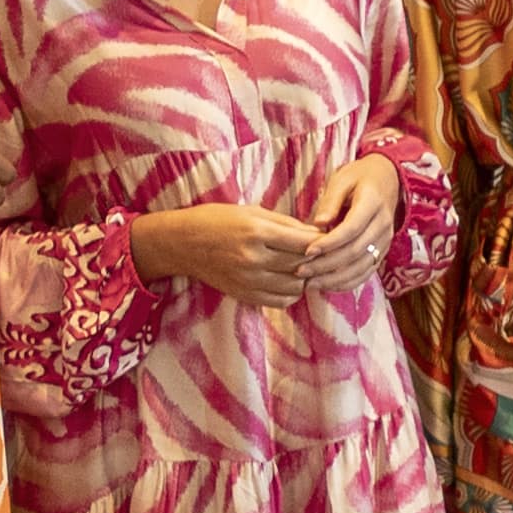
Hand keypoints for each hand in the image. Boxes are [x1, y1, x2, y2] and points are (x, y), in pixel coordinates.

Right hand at [129, 200, 337, 301]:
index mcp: (256, 232)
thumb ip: (286, 223)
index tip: (329, 238)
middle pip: (302, 265)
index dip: (321, 241)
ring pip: (295, 286)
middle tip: (324, 254)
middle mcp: (253, 258)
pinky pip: (280, 301)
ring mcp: (248, 280)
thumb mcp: (252, 211)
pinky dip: (292, 293)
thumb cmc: (218, 220)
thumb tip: (318, 232)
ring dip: (306, 278)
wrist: (183, 244)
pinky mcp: (244, 295)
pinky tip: (290, 281)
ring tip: (306, 267)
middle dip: (317, 260)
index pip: (303, 242)